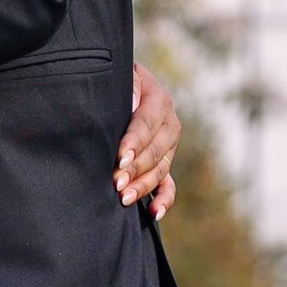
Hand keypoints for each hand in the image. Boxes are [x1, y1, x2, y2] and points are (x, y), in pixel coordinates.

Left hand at [117, 61, 179, 217]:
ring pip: (160, 170)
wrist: (127, 84)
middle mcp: (169, 124)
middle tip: (116, 182)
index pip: (146, 124)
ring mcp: (169, 146)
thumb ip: (129, 86)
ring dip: (143, 186)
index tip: (120, 158)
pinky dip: (164, 200)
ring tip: (124, 197)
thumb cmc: (118, 79)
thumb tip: (133, 106)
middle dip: (135, 168)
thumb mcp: (123, 74)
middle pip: (155, 151)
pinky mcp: (164, 163)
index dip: (134, 142)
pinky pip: (169, 185)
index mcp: (159, 100)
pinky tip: (154, 213)